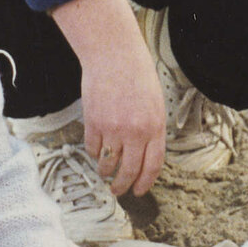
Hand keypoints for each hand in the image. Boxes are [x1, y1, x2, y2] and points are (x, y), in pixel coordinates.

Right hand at [52, 0, 165, 195]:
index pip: (153, 165)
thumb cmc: (137, 75)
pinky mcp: (93, 123)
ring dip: (106, 170)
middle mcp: (135, 131)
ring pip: (108, 162)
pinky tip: (96, 150)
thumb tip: (145, 155)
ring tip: (105, 171)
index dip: (146, 182)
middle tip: (119, 190)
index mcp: (155, 126)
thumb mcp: (155, 103)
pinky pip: (92, 148)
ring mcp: (113, 128)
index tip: (139, 191)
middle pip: (129, 170)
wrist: (114, 55)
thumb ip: (152, 129)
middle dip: (123, 185)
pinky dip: (93, 152)